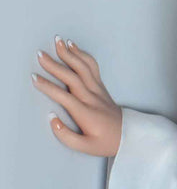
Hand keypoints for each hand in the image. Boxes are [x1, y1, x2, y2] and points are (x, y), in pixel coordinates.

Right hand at [31, 36, 122, 156]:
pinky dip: (82, 55)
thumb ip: (66, 136)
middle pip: (72, 78)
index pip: (64, 97)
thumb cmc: (105, 142)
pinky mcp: (101, 87)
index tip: (34, 78)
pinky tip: (73, 46)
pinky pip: (92, 67)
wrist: (129, 135)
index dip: (48, 87)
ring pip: (84, 68)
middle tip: (40, 54)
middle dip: (55, 65)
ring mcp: (98, 90)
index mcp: (86, 114)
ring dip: (70, 54)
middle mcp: (92, 98)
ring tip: (57, 41)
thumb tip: (51, 118)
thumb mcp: (85, 147)